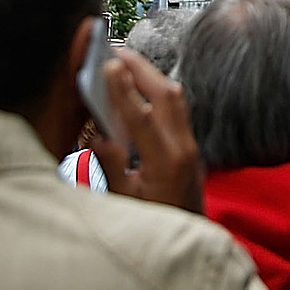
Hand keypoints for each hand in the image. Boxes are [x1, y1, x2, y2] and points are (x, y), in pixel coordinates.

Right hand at [99, 47, 202, 213]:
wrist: (188, 237)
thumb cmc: (154, 228)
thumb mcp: (125, 205)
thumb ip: (112, 170)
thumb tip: (99, 137)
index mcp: (167, 164)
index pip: (144, 117)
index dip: (124, 89)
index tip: (109, 65)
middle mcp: (184, 149)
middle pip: (167, 95)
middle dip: (141, 69)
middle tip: (115, 52)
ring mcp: (191, 146)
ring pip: (175, 98)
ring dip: (151, 76)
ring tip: (124, 63)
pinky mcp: (190, 146)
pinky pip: (177, 108)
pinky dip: (158, 91)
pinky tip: (140, 88)